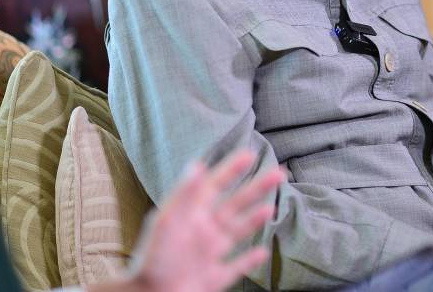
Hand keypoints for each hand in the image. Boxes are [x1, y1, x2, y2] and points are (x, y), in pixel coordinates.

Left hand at [90, 149, 284, 291]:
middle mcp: (203, 231)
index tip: (250, 153)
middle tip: (278, 174)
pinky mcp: (214, 278)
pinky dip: (250, 261)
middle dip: (256, 189)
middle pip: (235, 205)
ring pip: (238, 232)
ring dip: (255, 220)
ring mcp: (210, 254)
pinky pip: (236, 267)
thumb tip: (197, 164)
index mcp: (192, 214)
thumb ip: (185, 194)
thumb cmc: (154, 259)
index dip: (232, 169)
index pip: (216, 185)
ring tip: (271, 207)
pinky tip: (262, 253)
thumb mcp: (169, 222)